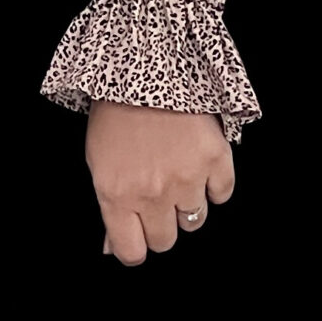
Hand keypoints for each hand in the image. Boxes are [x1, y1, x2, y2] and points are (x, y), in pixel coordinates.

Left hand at [85, 101, 235, 265]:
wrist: (146, 67)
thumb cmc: (117, 115)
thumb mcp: (98, 162)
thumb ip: (109, 207)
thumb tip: (114, 247)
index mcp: (117, 196)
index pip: (132, 252)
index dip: (136, 248)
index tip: (139, 238)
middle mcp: (152, 193)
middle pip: (165, 240)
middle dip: (161, 224)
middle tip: (157, 197)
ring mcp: (186, 177)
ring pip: (195, 220)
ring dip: (187, 203)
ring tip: (178, 174)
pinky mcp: (215, 159)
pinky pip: (222, 193)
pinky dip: (214, 184)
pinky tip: (200, 165)